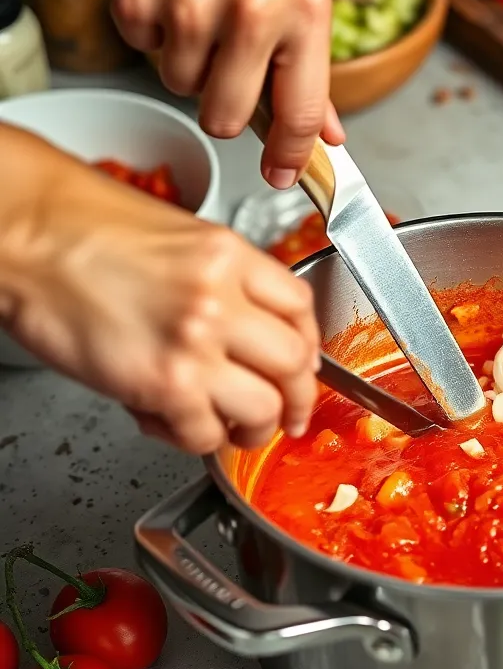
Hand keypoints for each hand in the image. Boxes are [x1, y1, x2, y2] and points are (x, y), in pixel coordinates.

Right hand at [0, 126, 320, 453]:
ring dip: (255, 429)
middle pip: (296, 364)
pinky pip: (205, 434)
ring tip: (238, 430)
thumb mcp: (177, 237)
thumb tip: (252, 331)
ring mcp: (194, 342)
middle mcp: (221, 298)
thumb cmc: (79, 228)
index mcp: (230, 256)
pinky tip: (177, 425)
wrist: (19, 232)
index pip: (302, 308)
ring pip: (263, 408)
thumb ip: (224, 282)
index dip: (309, 347)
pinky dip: (198, 440)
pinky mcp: (161, 384)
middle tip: (287, 414)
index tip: (303, 367)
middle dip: (297, 400)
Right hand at [113, 0, 344, 186]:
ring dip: (193, 66)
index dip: (290, 157)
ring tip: (207, 17)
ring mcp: (187, 7)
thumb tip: (326, 135)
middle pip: (225, 120)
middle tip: (233, 75)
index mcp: (301, 15)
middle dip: (229, 111)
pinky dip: (158, 35)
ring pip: (182, 87)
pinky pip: (145, 51)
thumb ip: (314, 71)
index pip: (298, 116)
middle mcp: (247, 15)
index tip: (283, 175)